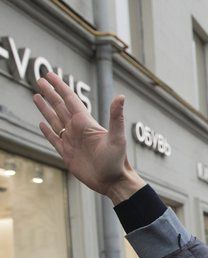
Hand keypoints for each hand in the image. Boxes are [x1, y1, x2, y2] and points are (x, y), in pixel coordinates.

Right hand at [32, 72, 144, 202]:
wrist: (113, 182)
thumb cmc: (117, 161)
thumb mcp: (117, 138)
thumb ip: (116, 117)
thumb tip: (121, 97)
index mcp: (86, 123)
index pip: (70, 99)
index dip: (60, 87)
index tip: (49, 75)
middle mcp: (78, 130)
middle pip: (60, 107)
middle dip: (50, 93)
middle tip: (39, 80)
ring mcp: (72, 141)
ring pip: (55, 120)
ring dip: (46, 108)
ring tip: (36, 96)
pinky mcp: (67, 154)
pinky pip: (54, 139)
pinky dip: (47, 131)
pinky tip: (42, 123)